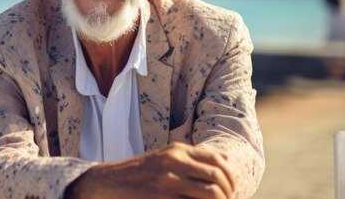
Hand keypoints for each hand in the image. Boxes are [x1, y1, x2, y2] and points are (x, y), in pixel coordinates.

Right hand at [65, 142, 235, 198]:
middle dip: (229, 193)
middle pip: (218, 177)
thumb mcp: (168, 157)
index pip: (217, 160)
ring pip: (211, 193)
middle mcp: (175, 161)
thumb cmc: (143, 172)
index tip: (232, 189)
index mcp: (178, 150)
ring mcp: (169, 179)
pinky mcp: (163, 196)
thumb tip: (227, 158)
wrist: (112, 181)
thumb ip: (195, 157)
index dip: (230, 177)